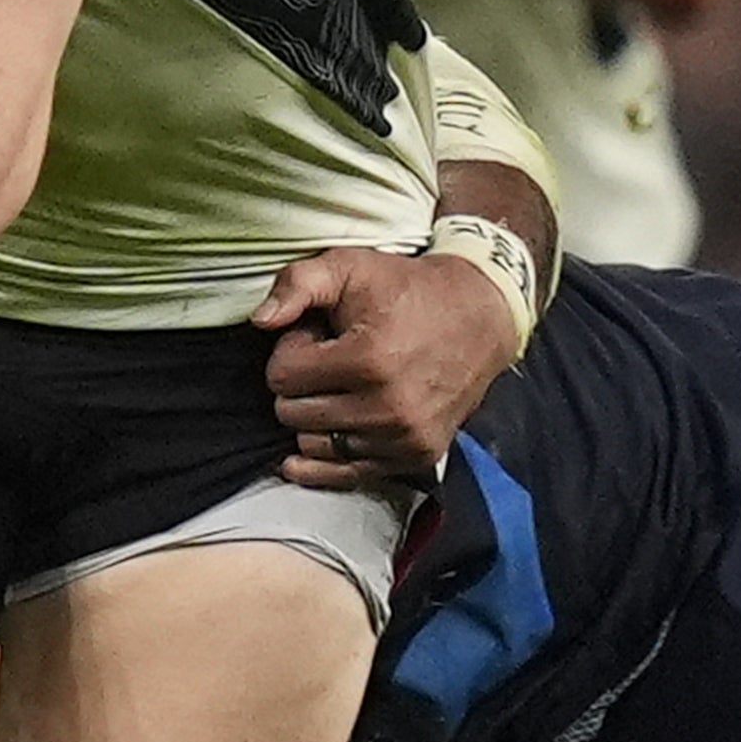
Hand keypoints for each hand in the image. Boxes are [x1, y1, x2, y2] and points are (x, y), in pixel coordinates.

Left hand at [254, 241, 524, 488]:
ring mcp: (404, 438)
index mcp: (369, 359)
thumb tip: (260, 321)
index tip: (316, 336)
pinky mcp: (416, 457)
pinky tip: (321, 436)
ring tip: (345, 385)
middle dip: (300, 385)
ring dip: (315, 418)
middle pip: (292, 414)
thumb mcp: (350, 267)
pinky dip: (327, 457)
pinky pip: (345, 474)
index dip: (291, 351)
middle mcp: (388, 407)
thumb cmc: (408, 289)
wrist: (480, 317)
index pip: (281, 376)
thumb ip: (298, 284)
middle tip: (330, 361)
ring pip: (312, 446)